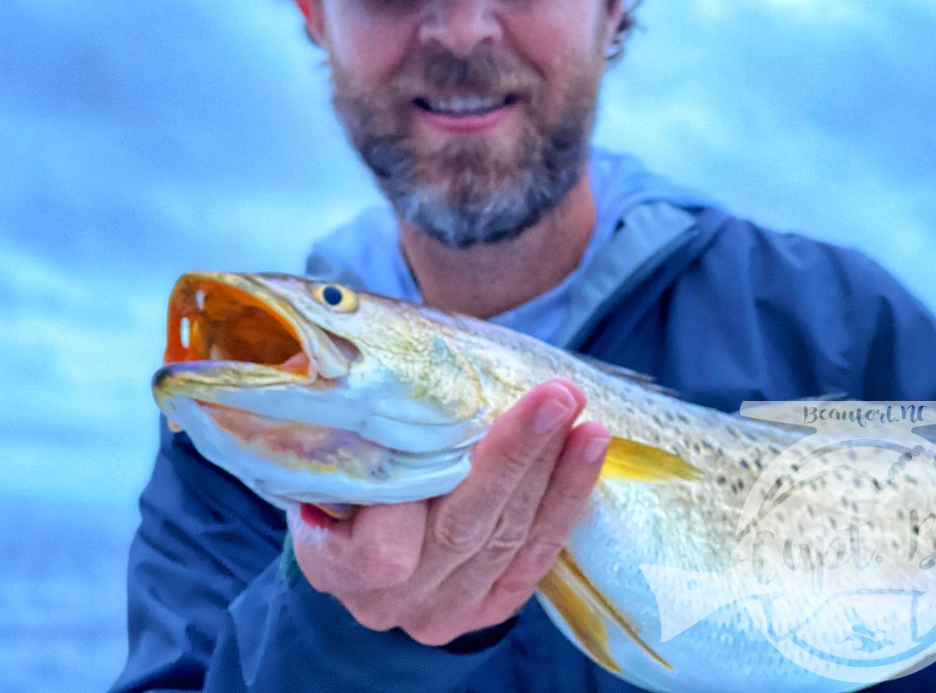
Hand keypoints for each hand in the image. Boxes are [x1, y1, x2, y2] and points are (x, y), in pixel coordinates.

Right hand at [288, 380, 610, 644]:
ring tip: (579, 410)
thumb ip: (335, 414)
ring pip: (507, 538)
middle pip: (462, 528)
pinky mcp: (490, 608)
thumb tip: (328, 349)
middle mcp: (390, 600)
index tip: (456, 421)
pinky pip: (536, 555)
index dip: (422, 488)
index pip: (382, 544)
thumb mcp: (321, 449)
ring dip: (552, 471)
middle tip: (556, 396)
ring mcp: (445, 611)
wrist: (356, 548)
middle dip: (515, 458)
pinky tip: (589, 446)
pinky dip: (568, 499)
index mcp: (334, 564)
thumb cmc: (339, 477)